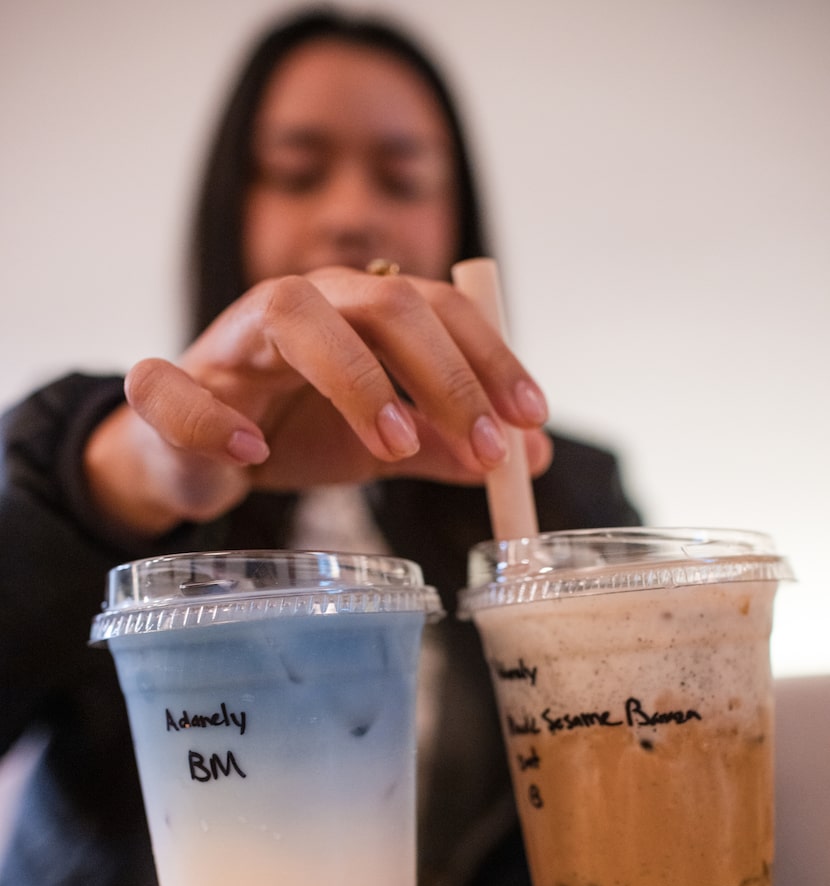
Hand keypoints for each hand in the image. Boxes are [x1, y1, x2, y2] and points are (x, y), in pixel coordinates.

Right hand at [86, 266, 551, 533]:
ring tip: (396, 446)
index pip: (437, 308)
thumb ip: (448, 446)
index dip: (489, 357)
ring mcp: (232, 341)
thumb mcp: (384, 442)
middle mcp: (302, 306)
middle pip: (382, 301)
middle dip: (444, 372)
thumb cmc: (294, 430)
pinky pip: (178, 387)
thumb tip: (528, 458)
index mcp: (357, 312)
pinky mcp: (172, 387)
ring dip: (354, 377)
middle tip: (486, 445)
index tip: (530, 417)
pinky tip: (254, 453)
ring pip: (290, 312)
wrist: (196, 458)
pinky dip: (215, 418)